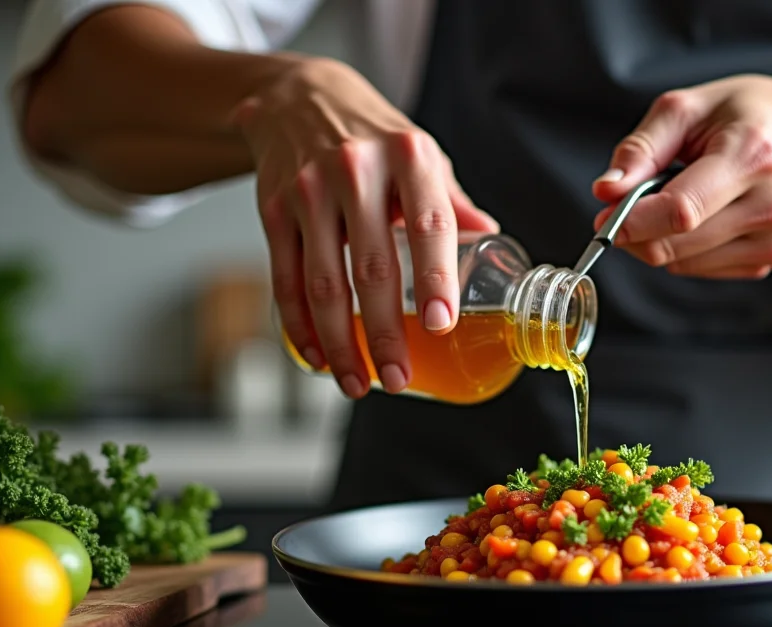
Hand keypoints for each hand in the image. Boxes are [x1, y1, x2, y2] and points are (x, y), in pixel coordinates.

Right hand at [232, 58, 497, 397]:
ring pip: (323, 284)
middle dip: (385, 334)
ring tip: (359, 383)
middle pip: (372, 269)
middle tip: (399, 379)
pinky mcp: (273, 209)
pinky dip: (299, 326)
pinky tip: (317, 358)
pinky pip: (285, 280)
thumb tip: (499, 249)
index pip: (428, 226)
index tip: (441, 327)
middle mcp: (357, 171)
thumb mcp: (422, 156)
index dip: (436, 281)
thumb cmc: (375, 139)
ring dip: (341, 343)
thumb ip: (454, 205)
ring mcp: (309, 191)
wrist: (298, 97)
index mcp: (409, 157)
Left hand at [592, 76, 771, 279]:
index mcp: (752, 156)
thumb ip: (642, 148)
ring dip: (661, 239)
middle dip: (637, 231)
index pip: (681, 211)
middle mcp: (770, 204)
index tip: (603, 218)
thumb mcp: (692, 107)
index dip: (633, 221)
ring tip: (681, 197)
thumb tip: (606, 191)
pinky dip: (686, 249)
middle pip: (677, 244)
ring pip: (684, 264)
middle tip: (627, 205)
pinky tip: (705, 215)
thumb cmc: (755, 115)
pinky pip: (702, 269)